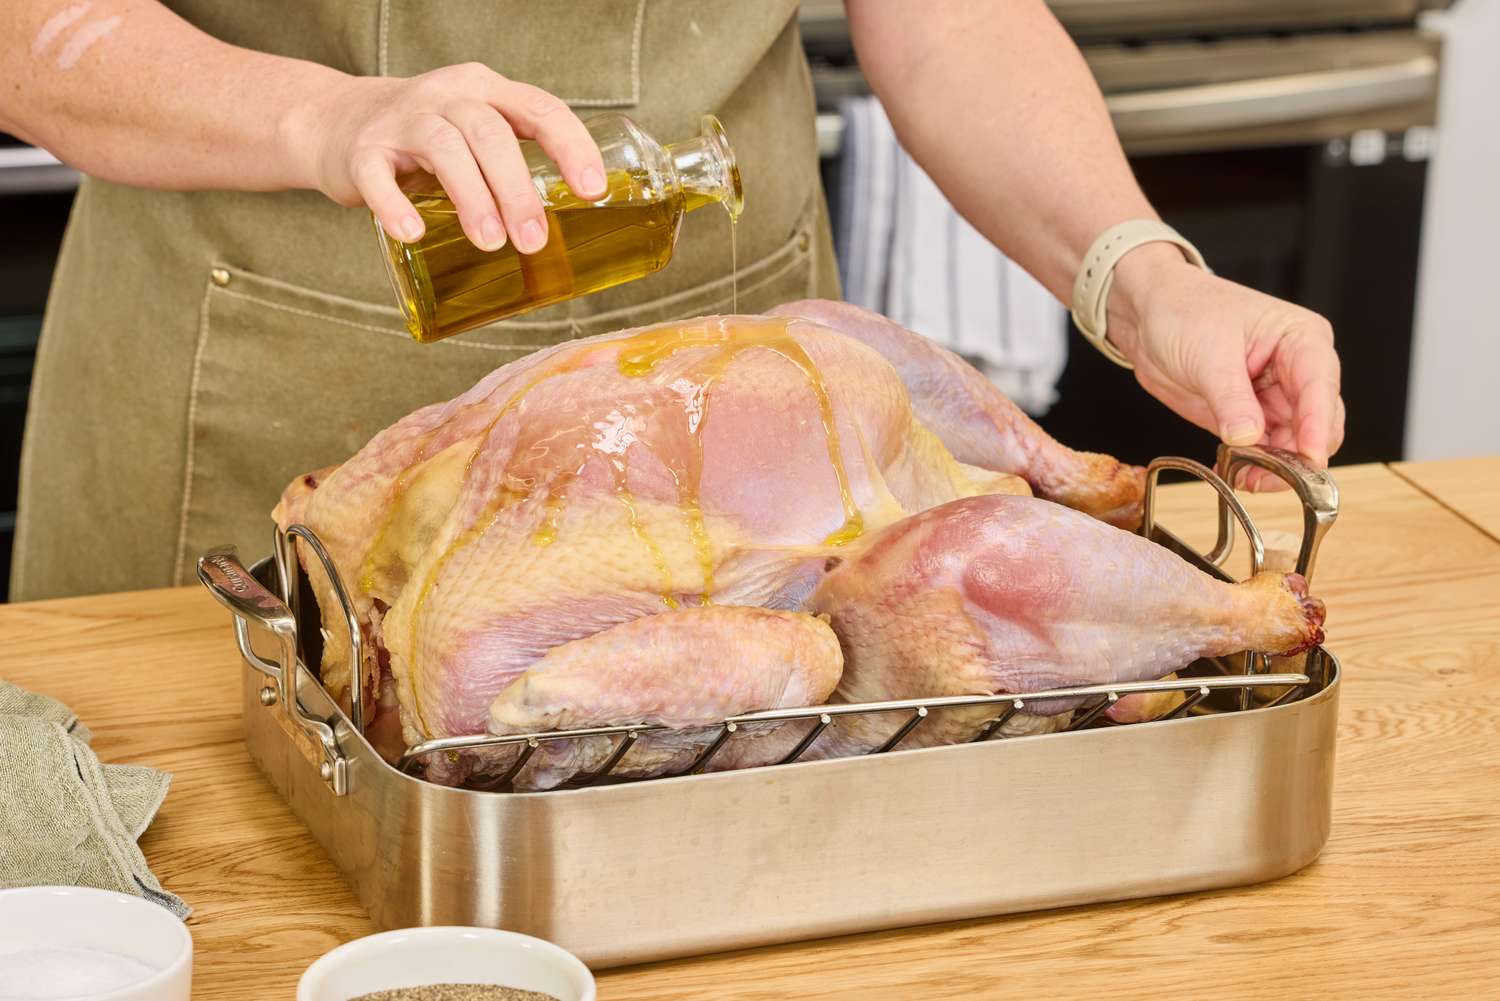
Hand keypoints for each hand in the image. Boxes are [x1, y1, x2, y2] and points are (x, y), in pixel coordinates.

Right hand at [285, 63, 606, 251]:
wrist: (337, 120)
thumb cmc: (427, 138)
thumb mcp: (475, 132)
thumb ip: (515, 160)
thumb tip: (574, 225)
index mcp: (486, 91)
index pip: (539, 109)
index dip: (570, 146)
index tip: (591, 190)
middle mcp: (447, 96)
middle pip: (491, 135)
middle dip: (517, 189)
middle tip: (533, 240)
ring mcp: (402, 120)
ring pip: (445, 150)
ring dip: (472, 198)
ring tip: (491, 242)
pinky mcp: (362, 151)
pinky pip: (378, 176)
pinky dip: (395, 206)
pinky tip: (413, 232)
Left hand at [1105, 244, 1345, 481]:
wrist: (1149, 316)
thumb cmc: (1184, 311)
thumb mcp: (1207, 354)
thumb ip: (1231, 398)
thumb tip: (1249, 437)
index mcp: (1302, 339)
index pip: (1320, 388)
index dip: (1318, 426)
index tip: (1310, 458)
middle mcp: (1298, 371)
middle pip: (1318, 425)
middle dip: (1297, 455)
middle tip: (1264, 477)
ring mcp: (1276, 397)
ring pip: (1294, 446)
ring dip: (1274, 468)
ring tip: (1241, 477)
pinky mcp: (1252, 417)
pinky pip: (1265, 452)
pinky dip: (1253, 467)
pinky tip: (1231, 473)